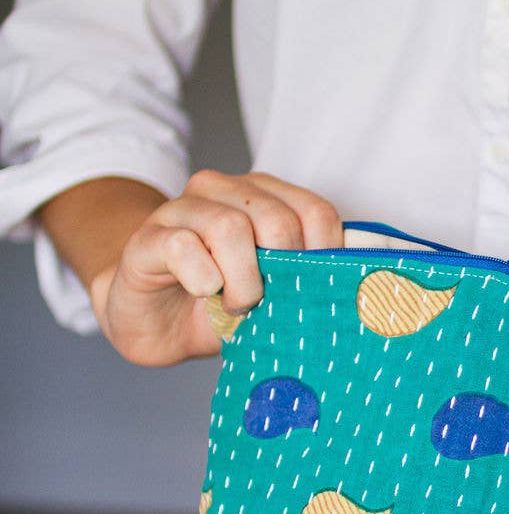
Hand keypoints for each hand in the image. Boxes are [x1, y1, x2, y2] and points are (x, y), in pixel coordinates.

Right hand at [89, 169, 345, 366]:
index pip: (316, 211)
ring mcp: (182, 210)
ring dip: (241, 280)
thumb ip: (306, 278)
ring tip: (235, 304)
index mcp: (264, 197)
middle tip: (266, 303)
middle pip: (277, 219)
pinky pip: (183, 248)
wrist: (153, 321)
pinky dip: (202, 279)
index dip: (323, 255)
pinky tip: (201, 293)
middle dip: (279, 271)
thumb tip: (355, 291)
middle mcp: (224, 192)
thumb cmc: (219, 304)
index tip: (313, 291)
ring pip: (230, 227)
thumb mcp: (273, 293)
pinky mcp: (149, 238)